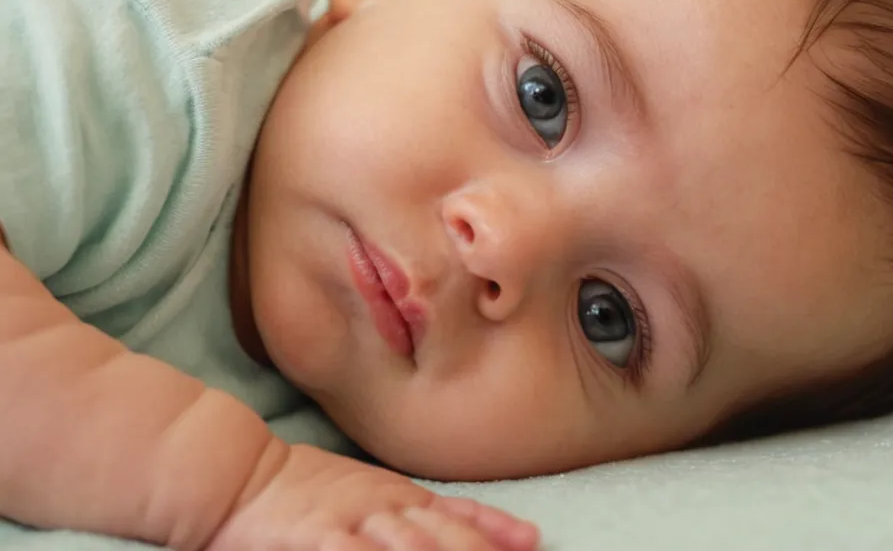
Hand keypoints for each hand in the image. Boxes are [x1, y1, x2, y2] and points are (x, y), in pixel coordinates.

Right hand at [208, 445, 538, 550]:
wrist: (238, 472)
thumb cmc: (310, 491)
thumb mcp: (375, 493)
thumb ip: (426, 512)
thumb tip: (490, 530)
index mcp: (402, 494)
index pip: (460, 512)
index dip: (494, 527)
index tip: (532, 539)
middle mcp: (385, 505)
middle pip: (442, 532)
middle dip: (476, 550)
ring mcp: (350, 518)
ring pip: (405, 542)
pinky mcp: (313, 534)